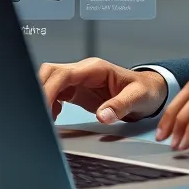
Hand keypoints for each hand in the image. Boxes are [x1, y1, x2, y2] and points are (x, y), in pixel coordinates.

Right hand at [38, 58, 167, 122]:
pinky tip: (53, 118)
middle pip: (50, 73)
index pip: (63, 74)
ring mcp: (79, 81)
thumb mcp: (137, 97)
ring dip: (42, 98)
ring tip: (45, 119)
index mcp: (95, 69)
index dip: (49, 89)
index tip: (43, 107)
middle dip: (39, 91)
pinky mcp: (77, 91)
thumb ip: (120, 105)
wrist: (149, 91)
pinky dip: (49, 104)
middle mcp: (84, 72)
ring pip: (49, 81)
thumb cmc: (144, 90)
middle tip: (39, 115)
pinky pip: (55, 93)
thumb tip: (103, 115)